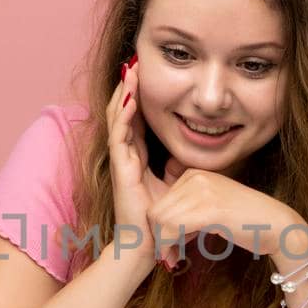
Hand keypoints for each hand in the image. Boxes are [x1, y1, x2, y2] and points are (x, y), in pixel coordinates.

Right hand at [107, 58, 184, 265]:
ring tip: (130, 70)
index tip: (145, 74)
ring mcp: (120, 160)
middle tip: (134, 61)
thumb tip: (189, 156)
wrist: (146, 245)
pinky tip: (131, 97)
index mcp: (136, 158)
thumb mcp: (173, 186)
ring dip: (124, 92)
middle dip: (128, 86)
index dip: (139, 96)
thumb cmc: (159, 220)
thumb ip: (177, 169)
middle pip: (123, 112)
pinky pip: (120, 134)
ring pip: (118, 117)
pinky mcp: (120, 167)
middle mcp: (125, 155)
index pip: (135, 119)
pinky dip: (125, 113)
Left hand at [146, 166, 306, 264]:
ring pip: (160, 220)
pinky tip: (177, 258)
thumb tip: (161, 231)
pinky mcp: (209, 208)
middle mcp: (195, 177)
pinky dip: (169, 246)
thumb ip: (187, 212)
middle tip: (169, 256)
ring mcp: (202, 191)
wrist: (276, 225)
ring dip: (163, 245)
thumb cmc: (245, 222)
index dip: (159, 229)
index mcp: (194, 174)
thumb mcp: (210, 208)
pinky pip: (172, 227)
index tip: (170, 247)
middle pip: (156, 211)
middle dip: (159, 238)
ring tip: (174, 258)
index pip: (159, 203)